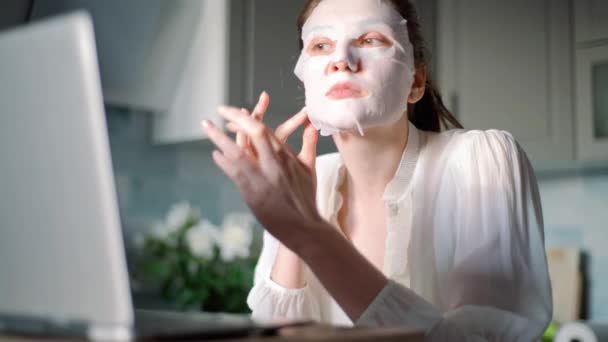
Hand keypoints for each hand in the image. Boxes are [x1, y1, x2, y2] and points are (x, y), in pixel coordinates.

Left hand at [201, 95, 321, 250]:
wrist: (305, 227)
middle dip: (235, 117)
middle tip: (221, 109)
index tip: (238, 110)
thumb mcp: (310, 168)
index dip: (249, 117)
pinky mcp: (253, 192)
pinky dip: (223, 161)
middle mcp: (274, 163)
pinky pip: (234, 172)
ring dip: (219, 137)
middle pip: (254, 132)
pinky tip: (215, 154)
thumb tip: (312, 124)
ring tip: (206, 125)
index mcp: (286, 156)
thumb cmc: (307, 198)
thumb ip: (309, 144)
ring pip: (237, 151)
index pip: (265, 129)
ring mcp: (263, 177)